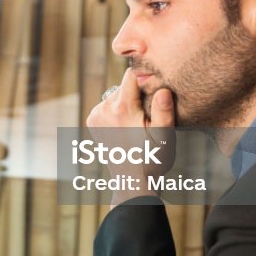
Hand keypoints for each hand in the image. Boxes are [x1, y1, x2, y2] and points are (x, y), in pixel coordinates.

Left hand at [86, 68, 175, 203]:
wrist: (132, 181)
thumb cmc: (153, 160)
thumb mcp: (164, 138)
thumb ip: (163, 114)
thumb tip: (163, 90)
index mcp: (122, 109)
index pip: (132, 75)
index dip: (145, 79)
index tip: (154, 90)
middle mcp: (103, 109)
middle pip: (124, 86)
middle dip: (137, 94)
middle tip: (147, 115)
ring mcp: (95, 115)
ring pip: (116, 95)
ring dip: (127, 103)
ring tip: (137, 123)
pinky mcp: (91, 121)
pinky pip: (108, 105)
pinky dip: (117, 110)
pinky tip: (126, 126)